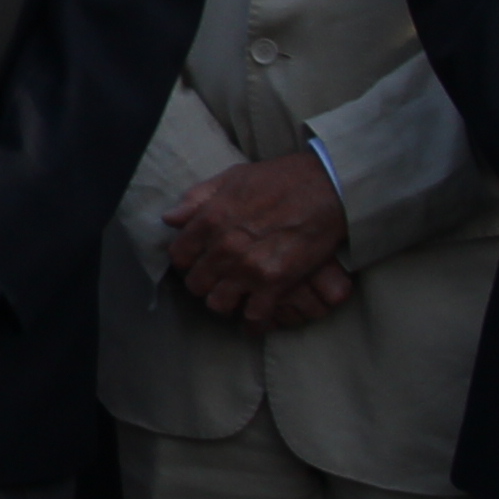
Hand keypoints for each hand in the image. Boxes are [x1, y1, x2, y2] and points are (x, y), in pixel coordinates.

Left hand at [167, 149, 347, 323]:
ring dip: (225, 302)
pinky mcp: (275, 283)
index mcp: (210, 219)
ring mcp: (248, 268)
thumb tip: (170, 218)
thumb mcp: (233, 177)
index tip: (198, 260)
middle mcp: (224, 247)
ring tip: (235, 297)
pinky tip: (255, 319)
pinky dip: (254, 322)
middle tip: (218, 280)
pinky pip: (254, 316)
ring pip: (218, 304)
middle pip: (196, 284)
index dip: (188, 260)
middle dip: (205, 283)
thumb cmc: (281, 178)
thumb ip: (197, 198)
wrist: (328, 187)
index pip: (179, 256)